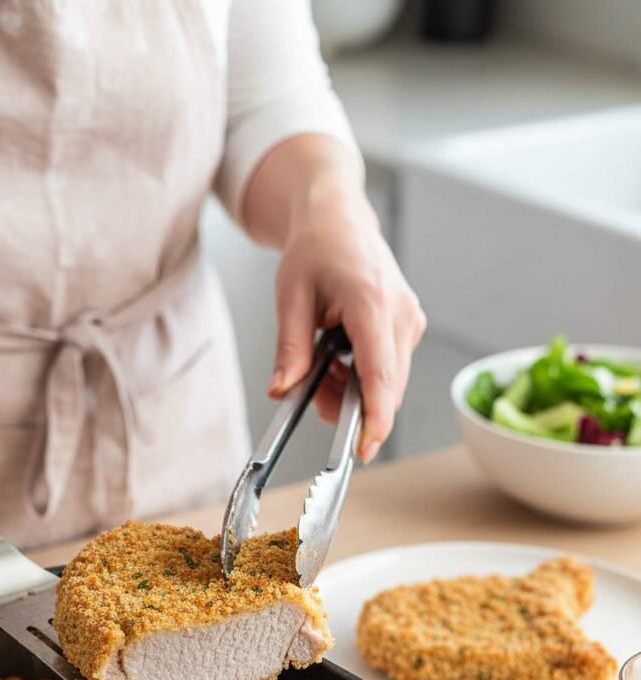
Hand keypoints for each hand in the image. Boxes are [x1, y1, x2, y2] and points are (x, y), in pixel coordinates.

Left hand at [269, 183, 425, 463]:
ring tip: (322, 367)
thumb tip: (282, 391)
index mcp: (372, 303)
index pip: (380, 375)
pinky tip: (339, 358)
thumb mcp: (291, 298)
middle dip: (351, 406)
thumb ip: (290, 350)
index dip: (374, 418)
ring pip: (388, 383)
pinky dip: (363, 377)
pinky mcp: (409, 326)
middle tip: (315, 395)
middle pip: (386, 387)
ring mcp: (410, 320)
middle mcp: (401, 313)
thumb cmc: (316, 248)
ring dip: (354, 391)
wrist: (337, 218)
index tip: (364, 448)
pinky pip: (390, 369)